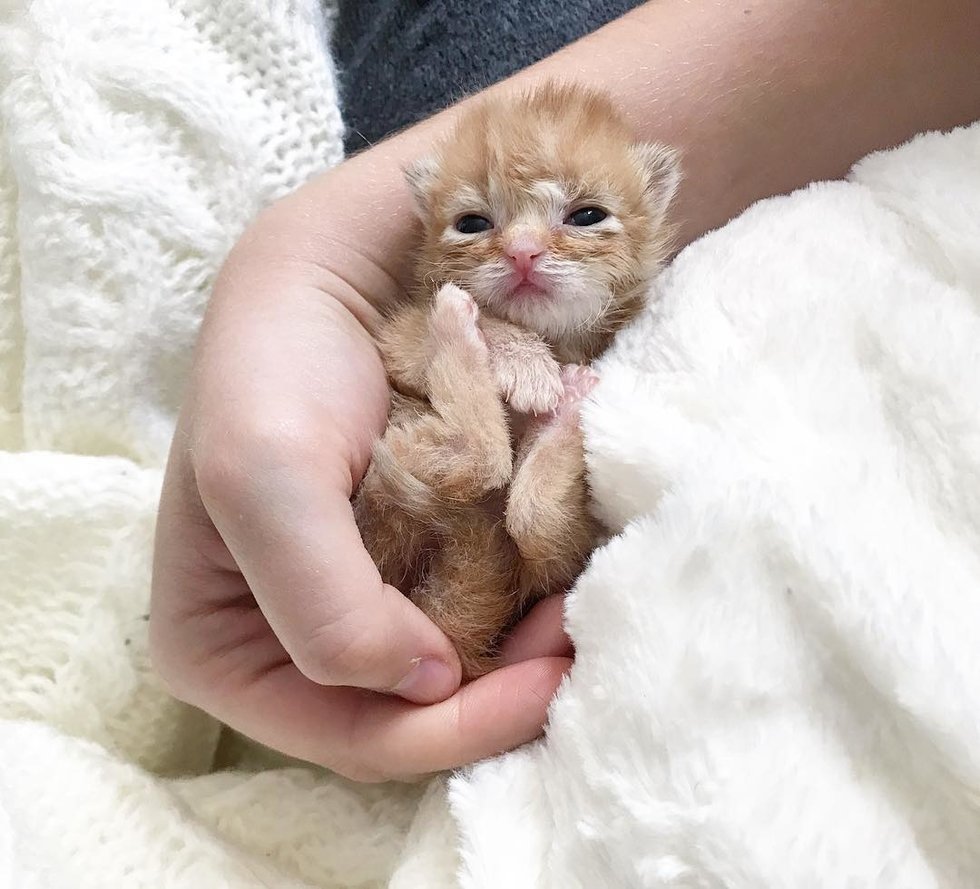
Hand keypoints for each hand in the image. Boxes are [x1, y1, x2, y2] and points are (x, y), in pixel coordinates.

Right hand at [150, 207, 571, 781]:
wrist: (345, 272)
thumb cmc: (278, 362)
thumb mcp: (264, 478)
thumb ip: (322, 606)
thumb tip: (426, 684)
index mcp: (224, 648)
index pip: (346, 736)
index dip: (446, 731)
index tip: (535, 681)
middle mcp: (296, 641)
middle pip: (410, 715)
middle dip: (496, 691)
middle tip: (575, 646)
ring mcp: (364, 601)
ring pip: (457, 671)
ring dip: (525, 650)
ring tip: (581, 607)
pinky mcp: (415, 558)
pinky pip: (480, 609)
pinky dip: (528, 603)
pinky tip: (567, 575)